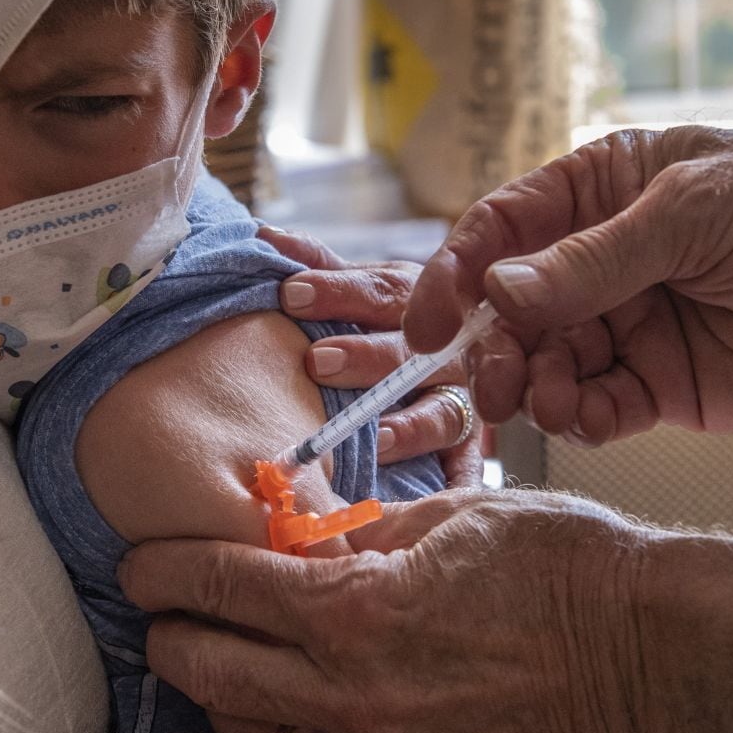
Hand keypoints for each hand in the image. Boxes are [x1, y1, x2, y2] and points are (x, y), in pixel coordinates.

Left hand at [120, 487, 654, 732]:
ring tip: (217, 667)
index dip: (168, 570)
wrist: (656, 655)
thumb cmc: (568, 569)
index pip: (223, 587)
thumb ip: (363, 538)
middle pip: (212, 673)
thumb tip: (305, 540)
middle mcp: (352, 697)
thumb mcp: (454, 519)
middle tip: (160, 612)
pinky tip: (284, 722)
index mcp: (357, 612)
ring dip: (219, 702)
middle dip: (172, 636)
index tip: (143, 563)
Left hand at [260, 227, 481, 485]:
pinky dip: (455, 484)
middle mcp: (446, 346)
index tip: (289, 294)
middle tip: (318, 361)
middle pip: (413, 352)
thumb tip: (260, 235)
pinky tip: (433, 496)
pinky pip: (467, 468)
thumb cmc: (385, 324)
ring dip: (407, 426)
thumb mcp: (360, 288)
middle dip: (367, 356)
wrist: (456, 354)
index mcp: (416, 298)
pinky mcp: (471, 448)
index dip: (338, 292)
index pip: (381, 289)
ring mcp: (462, 399)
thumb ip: (317, 265)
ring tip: (369, 437)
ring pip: (444, 413)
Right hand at [403, 128, 732, 441]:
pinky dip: (577, 417)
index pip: (505, 229)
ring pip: (546, 363)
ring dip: (530, 385)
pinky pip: (596, 409)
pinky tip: (581, 415)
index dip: (457, 271)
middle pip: (513, 307)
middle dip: (491, 343)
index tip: (426, 319)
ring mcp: (634, 326)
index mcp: (605, 190)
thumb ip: (593, 259)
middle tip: (491, 375)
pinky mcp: (664, 387)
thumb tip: (497, 288)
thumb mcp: (694, 213)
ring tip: (543, 396)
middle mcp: (608, 261)